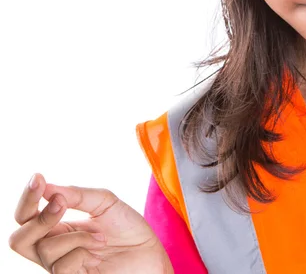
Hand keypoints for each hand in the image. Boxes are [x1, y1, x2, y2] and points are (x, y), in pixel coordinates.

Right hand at [9, 173, 172, 272]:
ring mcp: (60, 266)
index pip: (26, 216)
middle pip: (18, 239)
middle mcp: (53, 247)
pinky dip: (82, 249)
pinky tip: (99, 249)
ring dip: (74, 236)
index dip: (27, 197)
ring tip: (100, 235)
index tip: (39, 178)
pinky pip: (61, 265)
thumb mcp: (104, 202)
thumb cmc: (127, 228)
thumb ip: (77, 195)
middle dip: (38, 218)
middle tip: (61, 203)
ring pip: (43, 249)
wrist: (148, 253)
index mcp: (57, 226)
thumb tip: (48, 187)